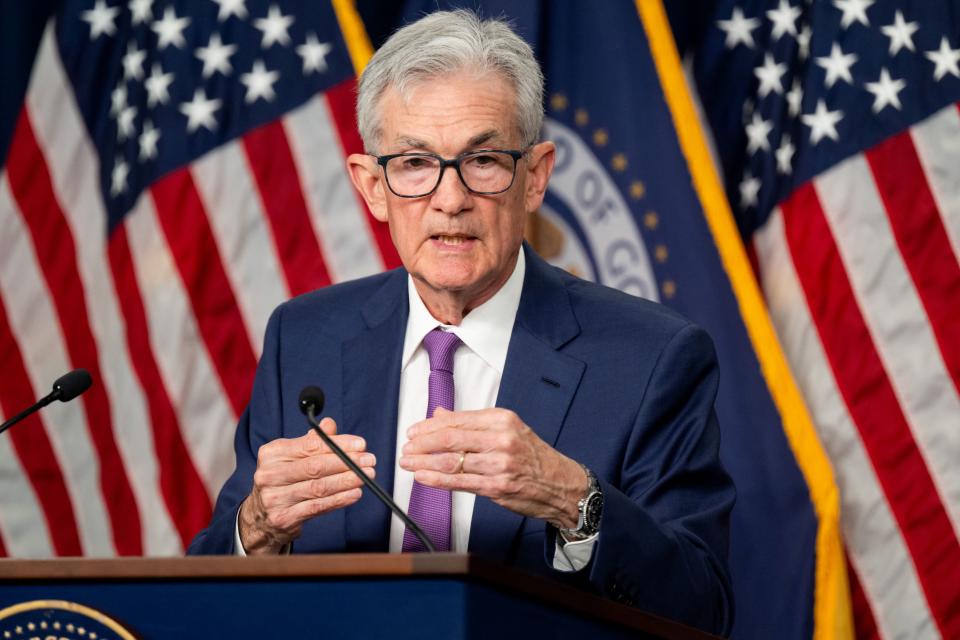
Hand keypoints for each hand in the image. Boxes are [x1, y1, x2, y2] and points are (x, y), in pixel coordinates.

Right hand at [238, 418, 374, 553]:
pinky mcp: (283, 518)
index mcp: (272, 453)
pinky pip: (317, 507)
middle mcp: (270, 474)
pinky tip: (355, 493)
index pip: (310, 445)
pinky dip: (340, 500)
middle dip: (347, 462)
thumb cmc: (282, 481)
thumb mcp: (291, 457)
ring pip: (318, 487)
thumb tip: (329, 424)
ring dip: (347, 481)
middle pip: (315, 466)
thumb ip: (312, 441)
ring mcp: (275, 498)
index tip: (361, 444)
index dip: (339, 444)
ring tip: (366, 476)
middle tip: (369, 460)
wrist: (260, 517)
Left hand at [398, 408, 586, 527]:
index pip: (457, 420)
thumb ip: (472, 424)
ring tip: (407, 462)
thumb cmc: (533, 457)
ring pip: (451, 461)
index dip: (429, 426)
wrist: (561, 484)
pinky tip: (422, 476)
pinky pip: (459, 482)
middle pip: (450, 439)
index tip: (413, 431)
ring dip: (423, 462)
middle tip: (406, 446)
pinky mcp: (497, 487)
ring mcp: (499, 464)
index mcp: (502, 419)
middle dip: (422, 443)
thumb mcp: (507, 429)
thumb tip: (440, 415)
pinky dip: (436, 479)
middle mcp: (501, 439)